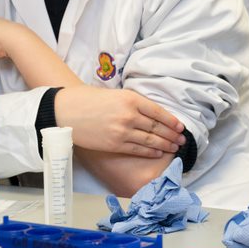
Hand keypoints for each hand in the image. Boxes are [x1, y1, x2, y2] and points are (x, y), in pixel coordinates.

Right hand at [54, 86, 186, 157]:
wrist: (65, 111)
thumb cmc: (88, 100)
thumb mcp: (116, 94)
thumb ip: (134, 103)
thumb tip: (152, 113)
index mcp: (131, 99)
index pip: (159, 112)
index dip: (172, 121)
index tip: (180, 127)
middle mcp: (130, 115)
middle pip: (157, 127)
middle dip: (172, 135)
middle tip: (182, 139)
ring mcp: (123, 131)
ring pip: (151, 140)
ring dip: (165, 145)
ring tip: (175, 147)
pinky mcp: (114, 144)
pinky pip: (138, 150)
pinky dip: (150, 152)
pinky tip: (158, 153)